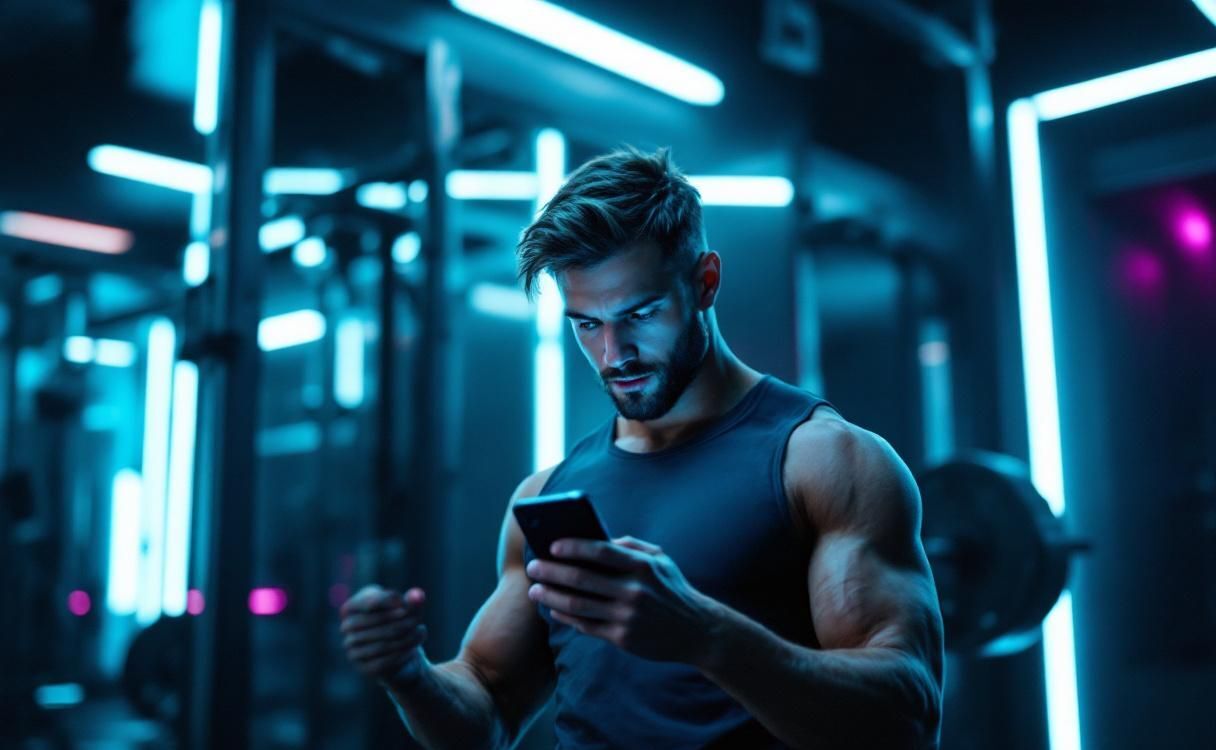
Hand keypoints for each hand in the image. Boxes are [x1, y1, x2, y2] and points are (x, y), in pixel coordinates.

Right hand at [340, 584, 427, 684]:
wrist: (398, 653)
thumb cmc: (399, 622)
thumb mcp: (406, 608)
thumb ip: (413, 601)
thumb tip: (418, 596)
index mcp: (352, 606)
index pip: (367, 601)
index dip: (388, 601)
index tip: (405, 604)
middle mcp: (347, 627)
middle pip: (378, 621)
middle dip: (402, 619)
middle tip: (418, 619)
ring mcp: (352, 648)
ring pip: (383, 643)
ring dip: (407, 637)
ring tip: (421, 632)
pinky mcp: (362, 667)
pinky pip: (384, 661)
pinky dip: (402, 653)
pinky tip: (413, 648)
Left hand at [525, 536, 718, 663]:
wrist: (697, 631)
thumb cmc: (673, 589)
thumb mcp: (661, 560)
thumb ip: (631, 546)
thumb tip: (596, 538)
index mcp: (642, 566)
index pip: (600, 551)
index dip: (573, 546)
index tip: (551, 544)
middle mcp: (634, 591)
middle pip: (582, 579)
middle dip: (552, 572)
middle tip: (533, 567)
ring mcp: (627, 616)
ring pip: (578, 605)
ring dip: (551, 596)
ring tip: (535, 589)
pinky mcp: (623, 638)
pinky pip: (586, 626)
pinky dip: (566, 616)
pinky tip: (554, 608)